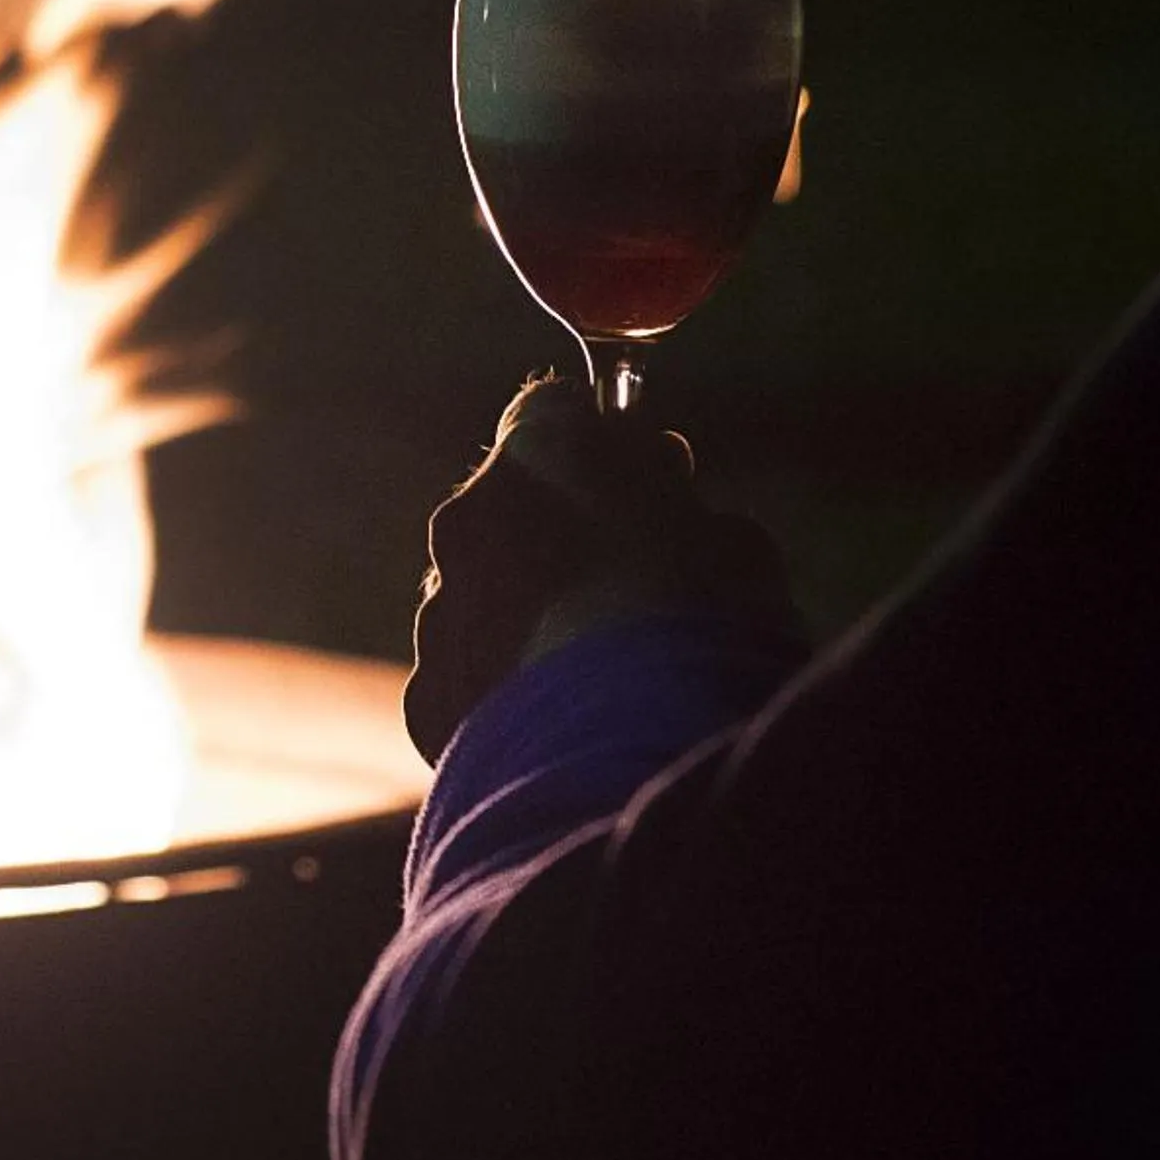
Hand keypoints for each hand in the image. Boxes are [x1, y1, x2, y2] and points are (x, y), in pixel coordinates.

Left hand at [404, 375, 801, 764]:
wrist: (635, 750)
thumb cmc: (703, 627)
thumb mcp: (729, 541)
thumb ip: (680, 504)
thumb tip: (665, 494)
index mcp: (541, 456)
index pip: (555, 409)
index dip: (603, 442)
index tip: (644, 473)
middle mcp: (468, 521)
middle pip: (509, 507)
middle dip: (559, 531)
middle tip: (630, 577)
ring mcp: (441, 612)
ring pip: (482, 596)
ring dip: (530, 616)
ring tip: (604, 673)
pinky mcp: (430, 697)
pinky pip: (467, 678)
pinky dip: (506, 694)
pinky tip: (567, 727)